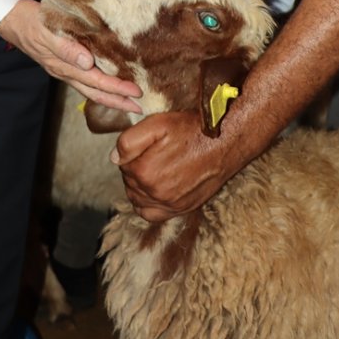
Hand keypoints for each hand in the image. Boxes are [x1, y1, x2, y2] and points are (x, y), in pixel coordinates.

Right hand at [0, 0, 141, 111]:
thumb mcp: (48, 32)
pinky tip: (111, 84)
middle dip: (119, 102)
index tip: (136, 92)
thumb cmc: (32, 23)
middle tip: (141, 106)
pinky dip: (102, 86)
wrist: (13, 21)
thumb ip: (66, 48)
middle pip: (96, 93)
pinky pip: (87, 80)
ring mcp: (65, 70)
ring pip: (92, 89)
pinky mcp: (65, 64)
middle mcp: (66, 72)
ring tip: (130, 101)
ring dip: (112, 97)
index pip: (96, 82)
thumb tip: (87, 63)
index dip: (117, 89)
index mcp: (64, 67)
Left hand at [110, 110, 239, 220]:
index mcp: (144, 172)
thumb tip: (114, 159)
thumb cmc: (191, 130)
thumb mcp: (157, 124)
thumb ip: (129, 141)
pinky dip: (147, 205)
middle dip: (133, 169)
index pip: (122, 165)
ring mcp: (169, 204)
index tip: (143, 145)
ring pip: (138, 200)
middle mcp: (155, 193)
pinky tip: (153, 191)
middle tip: (149, 154)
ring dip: (139, 187)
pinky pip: (152, 215)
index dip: (129, 154)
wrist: (223, 142)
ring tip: (151, 170)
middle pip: (130, 183)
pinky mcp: (181, 209)